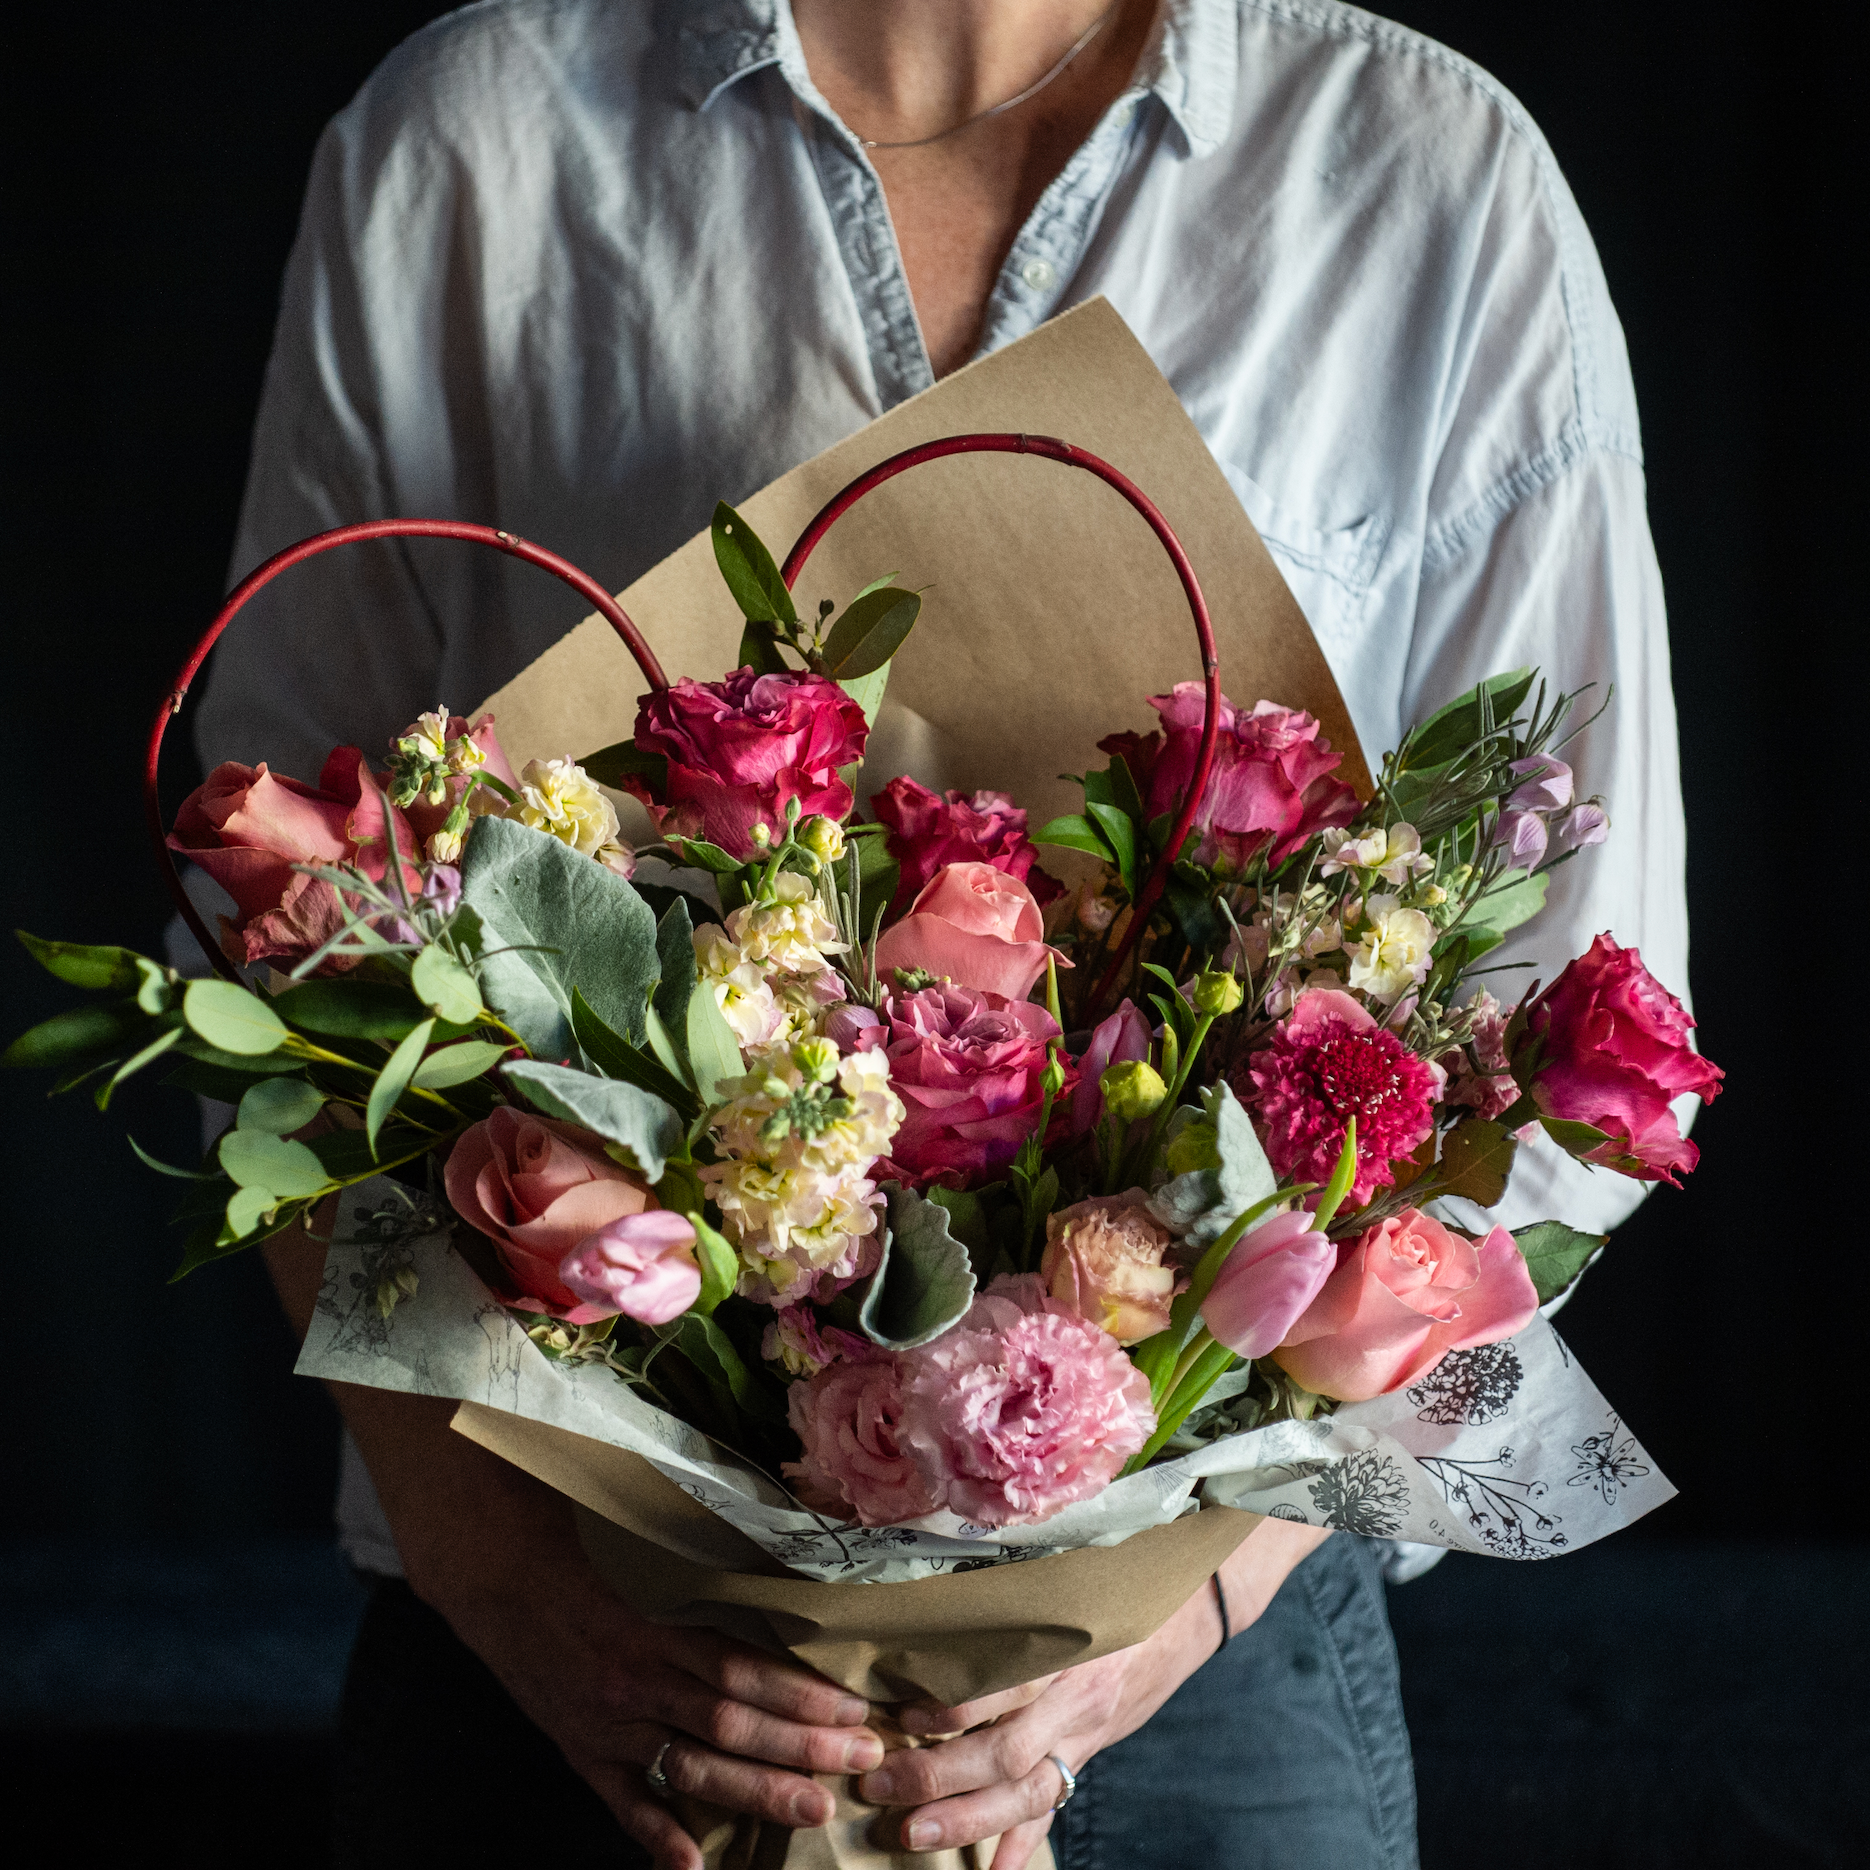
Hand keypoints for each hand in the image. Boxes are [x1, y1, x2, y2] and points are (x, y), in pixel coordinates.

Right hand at [425, 1488, 885, 1869]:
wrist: (500, 1577)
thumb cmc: (585, 1555)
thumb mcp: (651, 1561)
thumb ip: (709, 1587)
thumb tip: (785, 1593)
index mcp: (657, 1628)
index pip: (742, 1668)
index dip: (800, 1691)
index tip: (854, 1705)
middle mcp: (637, 1680)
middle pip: (731, 1722)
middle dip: (801, 1746)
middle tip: (862, 1757)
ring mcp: (607, 1723)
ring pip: (692, 1766)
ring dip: (757, 1791)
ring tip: (815, 1808)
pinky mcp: (581, 1751)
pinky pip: (624, 1802)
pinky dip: (659, 1836)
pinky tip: (698, 1865)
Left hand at [856, 1518, 1332, 1868]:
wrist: (1190, 1607)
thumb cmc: (1112, 1579)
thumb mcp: (1065, 1577)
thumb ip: (1010, 1597)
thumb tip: (936, 1602)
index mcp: (1062, 1646)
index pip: (1002, 1686)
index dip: (950, 1708)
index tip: (900, 1714)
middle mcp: (1074, 1697)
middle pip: (1003, 1752)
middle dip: (938, 1776)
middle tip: (879, 1785)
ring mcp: (1085, 1731)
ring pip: (1026, 1790)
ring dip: (968, 1819)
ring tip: (913, 1834)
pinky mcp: (1091, 1749)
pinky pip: (1057, 1802)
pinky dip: (1025, 1841)